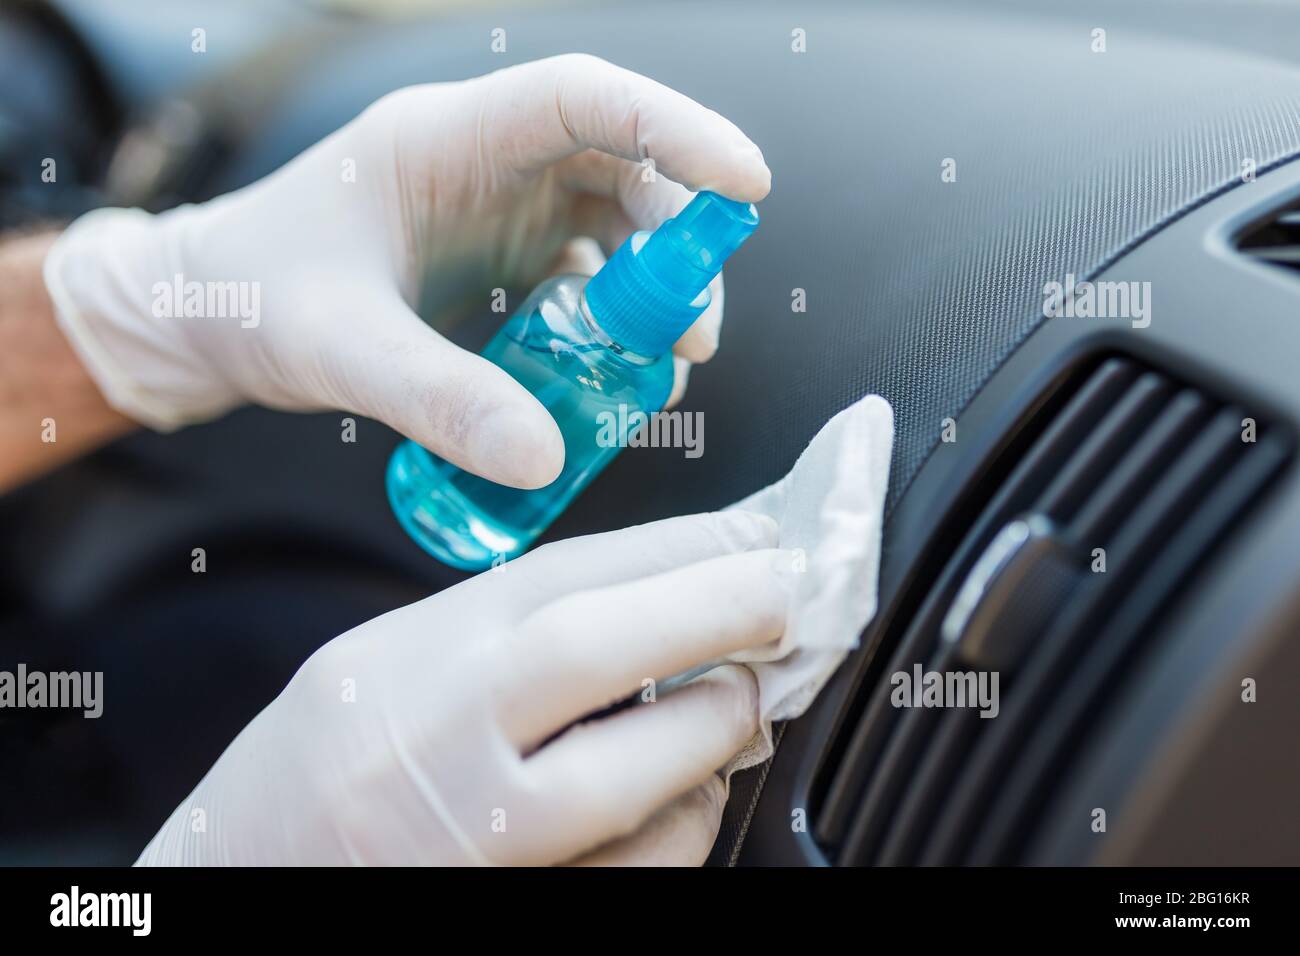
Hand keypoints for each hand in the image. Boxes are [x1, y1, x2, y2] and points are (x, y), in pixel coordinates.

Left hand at [43, 54, 770, 487]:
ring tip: (668, 363)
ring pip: (617, 220)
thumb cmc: (255, 299)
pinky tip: (621, 369)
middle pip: (622, 166)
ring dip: (656, 285)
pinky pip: (589, 269)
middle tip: (692, 332)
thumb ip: (439, 399)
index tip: (745, 185)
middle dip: (677, 241)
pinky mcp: (503, 253)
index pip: (581, 98)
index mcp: (443, 140)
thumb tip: (546, 458)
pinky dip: (618, 316)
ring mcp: (498, 205)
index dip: (674, 127)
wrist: (209, 313)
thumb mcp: (340, 348)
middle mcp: (485, 160)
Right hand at [136, 510, 792, 865]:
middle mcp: (439, 743)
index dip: (678, 546)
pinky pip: (632, 867)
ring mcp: (475, 837)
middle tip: (786, 593)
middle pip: (597, 649)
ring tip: (743, 698)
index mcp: (413, 658)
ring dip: (712, 729)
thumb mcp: (388, 659)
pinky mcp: (516, 900)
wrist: (239, 878)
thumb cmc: (313, 769)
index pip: (561, 575)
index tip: (752, 532)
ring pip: (628, 777)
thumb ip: (503, 631)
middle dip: (714, 608)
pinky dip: (683, 825)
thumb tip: (645, 602)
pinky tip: (691, 793)